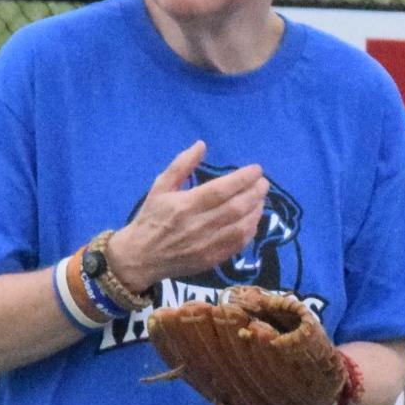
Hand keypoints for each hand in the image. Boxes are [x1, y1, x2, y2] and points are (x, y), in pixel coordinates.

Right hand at [108, 141, 267, 291]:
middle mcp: (198, 225)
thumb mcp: (160, 186)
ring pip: (241, 227)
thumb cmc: (151, 217)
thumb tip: (202, 145)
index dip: (242, 179)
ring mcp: (207, 245)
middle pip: (235, 208)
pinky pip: (238, 245)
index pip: (221, 190)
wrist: (141, 257)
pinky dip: (250, 231)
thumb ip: (182, 165)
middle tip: (264, 183)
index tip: (256, 169)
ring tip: (261, 198)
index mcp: (185, 205)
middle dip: (254, 193)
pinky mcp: (212, 259)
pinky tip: (254, 219)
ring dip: (256, 211)